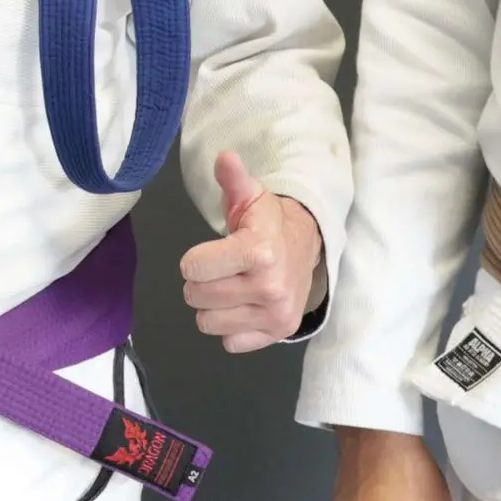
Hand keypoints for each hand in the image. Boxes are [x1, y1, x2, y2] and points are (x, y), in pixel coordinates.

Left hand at [180, 151, 322, 352]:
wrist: (307, 246)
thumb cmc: (269, 223)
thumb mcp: (250, 196)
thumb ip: (233, 179)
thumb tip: (224, 157)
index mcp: (258, 251)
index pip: (194, 268)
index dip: (195, 260)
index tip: (210, 253)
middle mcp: (269, 287)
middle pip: (197, 296)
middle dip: (201, 282)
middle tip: (220, 270)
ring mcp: (276, 314)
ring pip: (207, 323)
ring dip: (212, 306)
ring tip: (230, 287)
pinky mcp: (278, 333)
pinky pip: (229, 342)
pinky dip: (231, 327)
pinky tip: (243, 306)